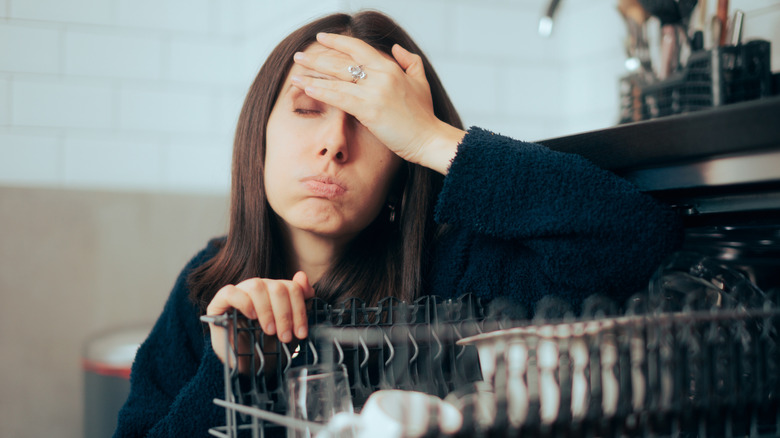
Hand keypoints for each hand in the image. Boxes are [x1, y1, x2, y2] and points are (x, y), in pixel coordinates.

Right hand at [207, 271, 315, 370]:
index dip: (299, 310)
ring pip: (256, 286)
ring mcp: (239, 293)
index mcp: (275, 290)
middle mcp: (258, 288)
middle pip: (277, 286)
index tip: (301, 333)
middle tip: (285, 336)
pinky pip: (230, 292)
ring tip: (270, 330)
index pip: (292, 288)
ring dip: (267, 310)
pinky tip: (251, 316)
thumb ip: (301, 301)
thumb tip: (302, 276)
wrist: (248, 364)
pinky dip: (244, 303)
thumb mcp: (292, 326)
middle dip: (285, 314)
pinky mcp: (219, 303)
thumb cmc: (269, 345)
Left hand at [291, 33, 465, 174]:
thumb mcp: (420, 81)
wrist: (430, 139)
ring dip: (312, 77)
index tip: (321, 39)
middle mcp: (380, 75)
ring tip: (295, 75)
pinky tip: (306, 89)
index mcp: (390, 67)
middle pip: (341, 62)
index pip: (358, 48)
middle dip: (317, 59)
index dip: (337, 42)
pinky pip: (339, 98)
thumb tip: (395, 48)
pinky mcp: (369, 110)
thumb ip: (409, 62)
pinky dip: (321, 92)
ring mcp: (374, 92)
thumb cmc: (425, 116)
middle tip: (299, 57)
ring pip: (336, 80)